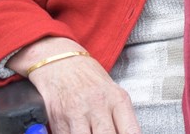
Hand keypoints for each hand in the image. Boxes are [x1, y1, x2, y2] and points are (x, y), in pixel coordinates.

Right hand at [10, 39, 139, 133]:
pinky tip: (79, 132)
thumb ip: (121, 116)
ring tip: (92, 132)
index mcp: (117, 99)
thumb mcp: (113, 92)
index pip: (130, 131)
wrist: (61, 63)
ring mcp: (77, 114)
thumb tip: (128, 133)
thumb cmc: (89, 78)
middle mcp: (98, 106)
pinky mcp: (58, 121)